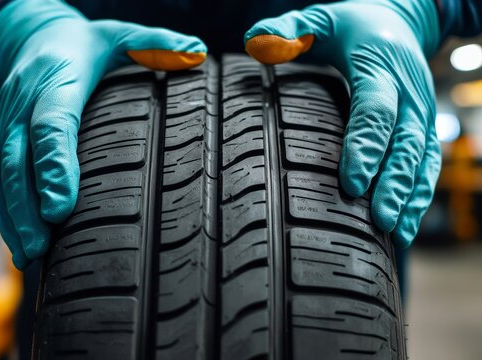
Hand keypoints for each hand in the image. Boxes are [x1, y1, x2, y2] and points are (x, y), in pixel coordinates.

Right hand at [0, 0, 205, 268]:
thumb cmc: (84, 45)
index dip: (53, 165)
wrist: (31, 36)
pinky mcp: (0, 137)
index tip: (58, 207)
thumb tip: (198, 51)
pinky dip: (4, 211)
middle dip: (27, 205)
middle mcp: (24, 103)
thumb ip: (156, 44)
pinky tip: (19, 241)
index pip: (52, 125)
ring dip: (12, 216)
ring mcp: (6, 122)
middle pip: (18, 159)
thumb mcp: (119, 35)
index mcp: (56, 81)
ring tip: (28, 254)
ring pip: (2, 174)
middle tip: (41, 244)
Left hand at [245, 0, 441, 247]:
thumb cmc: (353, 23)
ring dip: (412, 198)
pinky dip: (420, 196)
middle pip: (406, 143)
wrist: (400, 18)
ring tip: (397, 236)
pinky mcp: (424, 125)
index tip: (351, 183)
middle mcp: (408, 91)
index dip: (365, 147)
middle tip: (379, 222)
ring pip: (422, 159)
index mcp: (380, 65)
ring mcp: (421, 110)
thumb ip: (288, 29)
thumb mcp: (320, 18)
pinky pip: (427, 163)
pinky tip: (406, 226)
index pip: (375, 111)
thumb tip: (253, 42)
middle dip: (394, 185)